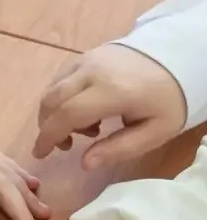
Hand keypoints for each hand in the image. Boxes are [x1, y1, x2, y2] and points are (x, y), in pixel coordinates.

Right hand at [34, 44, 186, 168]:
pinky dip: (61, 98)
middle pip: (52, 100)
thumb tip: (85, 163)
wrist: (179, 59)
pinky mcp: (85, 55)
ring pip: (52, 89)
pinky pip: (61, 79)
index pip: (67, 114)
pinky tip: (84, 108)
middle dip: (48, 127)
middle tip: (65, 145)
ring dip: (56, 113)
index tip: (41, 154)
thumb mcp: (155, 132)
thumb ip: (120, 148)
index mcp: (112, 92)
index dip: (49, 136)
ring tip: (85, 128)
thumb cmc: (168, 100)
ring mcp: (86, 60)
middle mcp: (92, 72)